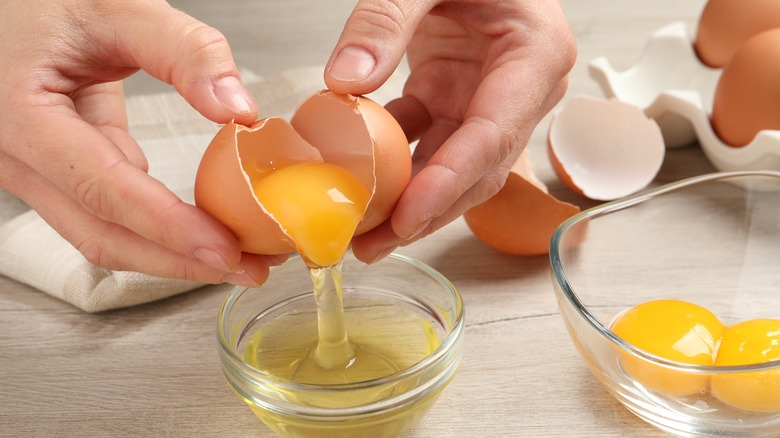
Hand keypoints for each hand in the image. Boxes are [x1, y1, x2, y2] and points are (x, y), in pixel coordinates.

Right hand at [0, 0, 281, 285]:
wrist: (9, 8)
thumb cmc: (47, 0)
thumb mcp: (118, 6)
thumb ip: (184, 51)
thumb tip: (239, 108)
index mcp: (21, 115)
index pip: (103, 189)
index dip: (167, 227)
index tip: (224, 248)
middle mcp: (16, 156)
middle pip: (101, 234)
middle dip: (178, 260)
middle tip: (246, 268)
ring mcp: (31, 171)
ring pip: (101, 234)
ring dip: (170, 253)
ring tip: (235, 258)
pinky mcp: (55, 171)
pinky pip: (104, 213)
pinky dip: (155, 228)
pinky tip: (201, 229)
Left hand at [324, 0, 575, 261]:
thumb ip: (386, 20)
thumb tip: (344, 82)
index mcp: (535, 56)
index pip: (493, 135)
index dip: (450, 181)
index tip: (407, 217)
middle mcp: (519, 89)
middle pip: (476, 168)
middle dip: (426, 212)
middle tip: (373, 246)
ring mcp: (485, 97)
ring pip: (449, 165)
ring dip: (406, 199)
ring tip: (361, 233)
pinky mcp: (453, 97)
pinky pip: (422, 140)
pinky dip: (388, 162)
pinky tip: (356, 182)